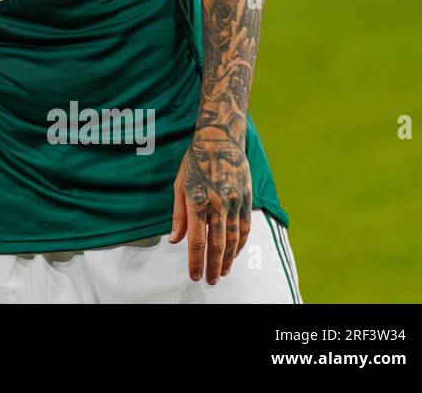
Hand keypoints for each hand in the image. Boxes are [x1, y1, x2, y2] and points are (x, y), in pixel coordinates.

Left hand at [168, 127, 251, 283]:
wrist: (220, 139)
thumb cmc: (194, 161)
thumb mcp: (179, 185)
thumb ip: (178, 215)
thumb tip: (174, 240)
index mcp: (197, 200)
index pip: (197, 240)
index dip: (196, 261)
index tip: (195, 276)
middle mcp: (218, 203)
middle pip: (217, 244)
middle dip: (213, 266)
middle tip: (210, 281)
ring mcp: (234, 201)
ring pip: (233, 239)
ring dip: (228, 259)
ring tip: (222, 272)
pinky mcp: (246, 198)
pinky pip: (245, 227)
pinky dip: (240, 243)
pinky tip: (235, 253)